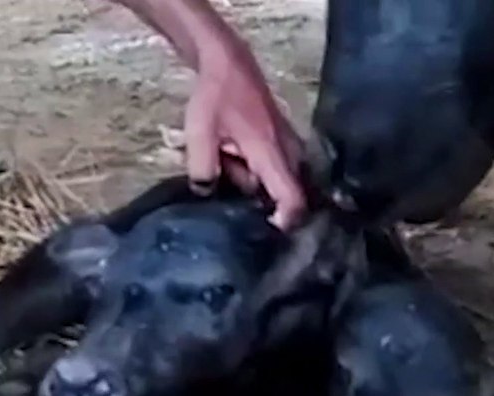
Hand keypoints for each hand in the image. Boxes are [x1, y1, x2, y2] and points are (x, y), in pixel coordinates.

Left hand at [110, 0, 305, 229]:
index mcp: (270, 154)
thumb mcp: (201, 135)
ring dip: (256, 184)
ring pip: (278, 179)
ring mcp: (287, 143)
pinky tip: (232, 160)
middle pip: (289, 193)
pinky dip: (256, 170)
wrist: (226, 61)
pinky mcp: (281, 138)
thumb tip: (207, 194)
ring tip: (228, 170)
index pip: (293, 199)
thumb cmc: (216, 96)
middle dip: (267, 206)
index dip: (286, 223)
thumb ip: (204, 172)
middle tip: (240, 209)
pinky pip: (273, 165)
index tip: (268, 235)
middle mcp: (287, 151)